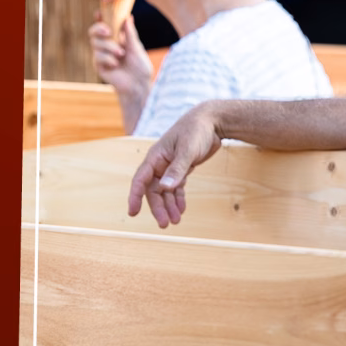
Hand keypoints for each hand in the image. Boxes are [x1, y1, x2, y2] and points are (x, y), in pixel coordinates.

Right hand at [88, 13, 151, 100]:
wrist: (138, 85)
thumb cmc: (140, 67)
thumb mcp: (136, 48)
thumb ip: (130, 34)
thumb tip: (128, 17)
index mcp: (117, 38)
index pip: (106, 24)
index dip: (101, 17)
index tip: (100, 12)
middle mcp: (107, 45)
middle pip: (94, 31)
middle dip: (99, 29)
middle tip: (108, 32)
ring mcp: (101, 55)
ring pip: (95, 43)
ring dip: (109, 47)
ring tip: (121, 54)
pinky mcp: (98, 65)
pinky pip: (97, 56)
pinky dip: (108, 58)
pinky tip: (116, 64)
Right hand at [127, 105, 224, 227]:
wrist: (212, 121)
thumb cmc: (196, 130)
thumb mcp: (187, 150)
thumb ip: (177, 169)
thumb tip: (164, 188)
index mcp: (155, 157)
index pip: (140, 180)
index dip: (135, 196)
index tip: (133, 212)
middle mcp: (159, 163)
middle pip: (153, 190)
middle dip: (158, 207)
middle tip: (165, 224)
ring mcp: (170, 166)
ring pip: (165, 191)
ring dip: (169, 206)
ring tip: (175, 221)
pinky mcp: (182, 168)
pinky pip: (176, 187)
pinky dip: (178, 199)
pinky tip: (181, 210)